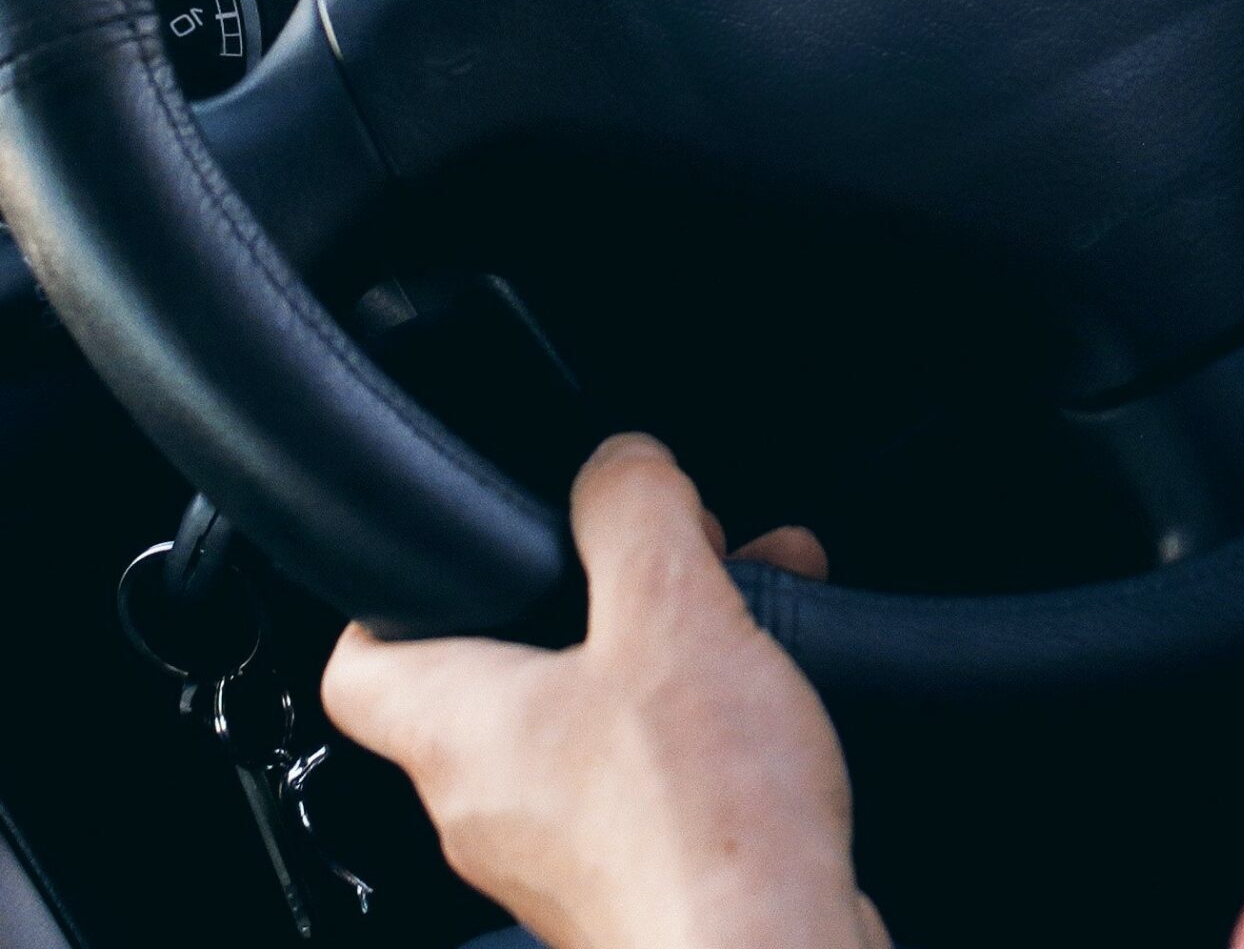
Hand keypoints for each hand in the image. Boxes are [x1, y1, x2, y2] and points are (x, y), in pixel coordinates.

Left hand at [322, 435, 888, 948]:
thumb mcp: (672, 613)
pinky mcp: (632, 884)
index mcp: (463, 733)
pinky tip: (778, 685)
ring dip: (669, 645)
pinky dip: (702, 714)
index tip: (461, 547)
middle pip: (507, 673)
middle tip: (669, 551)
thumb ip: (634, 513)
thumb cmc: (702, 824)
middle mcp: (491, 806)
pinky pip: (647, 773)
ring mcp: (560, 856)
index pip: (360, 663)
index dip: (396, 591)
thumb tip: (617, 464)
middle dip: (601, 594)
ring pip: (592, 715)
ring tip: (753, 601)